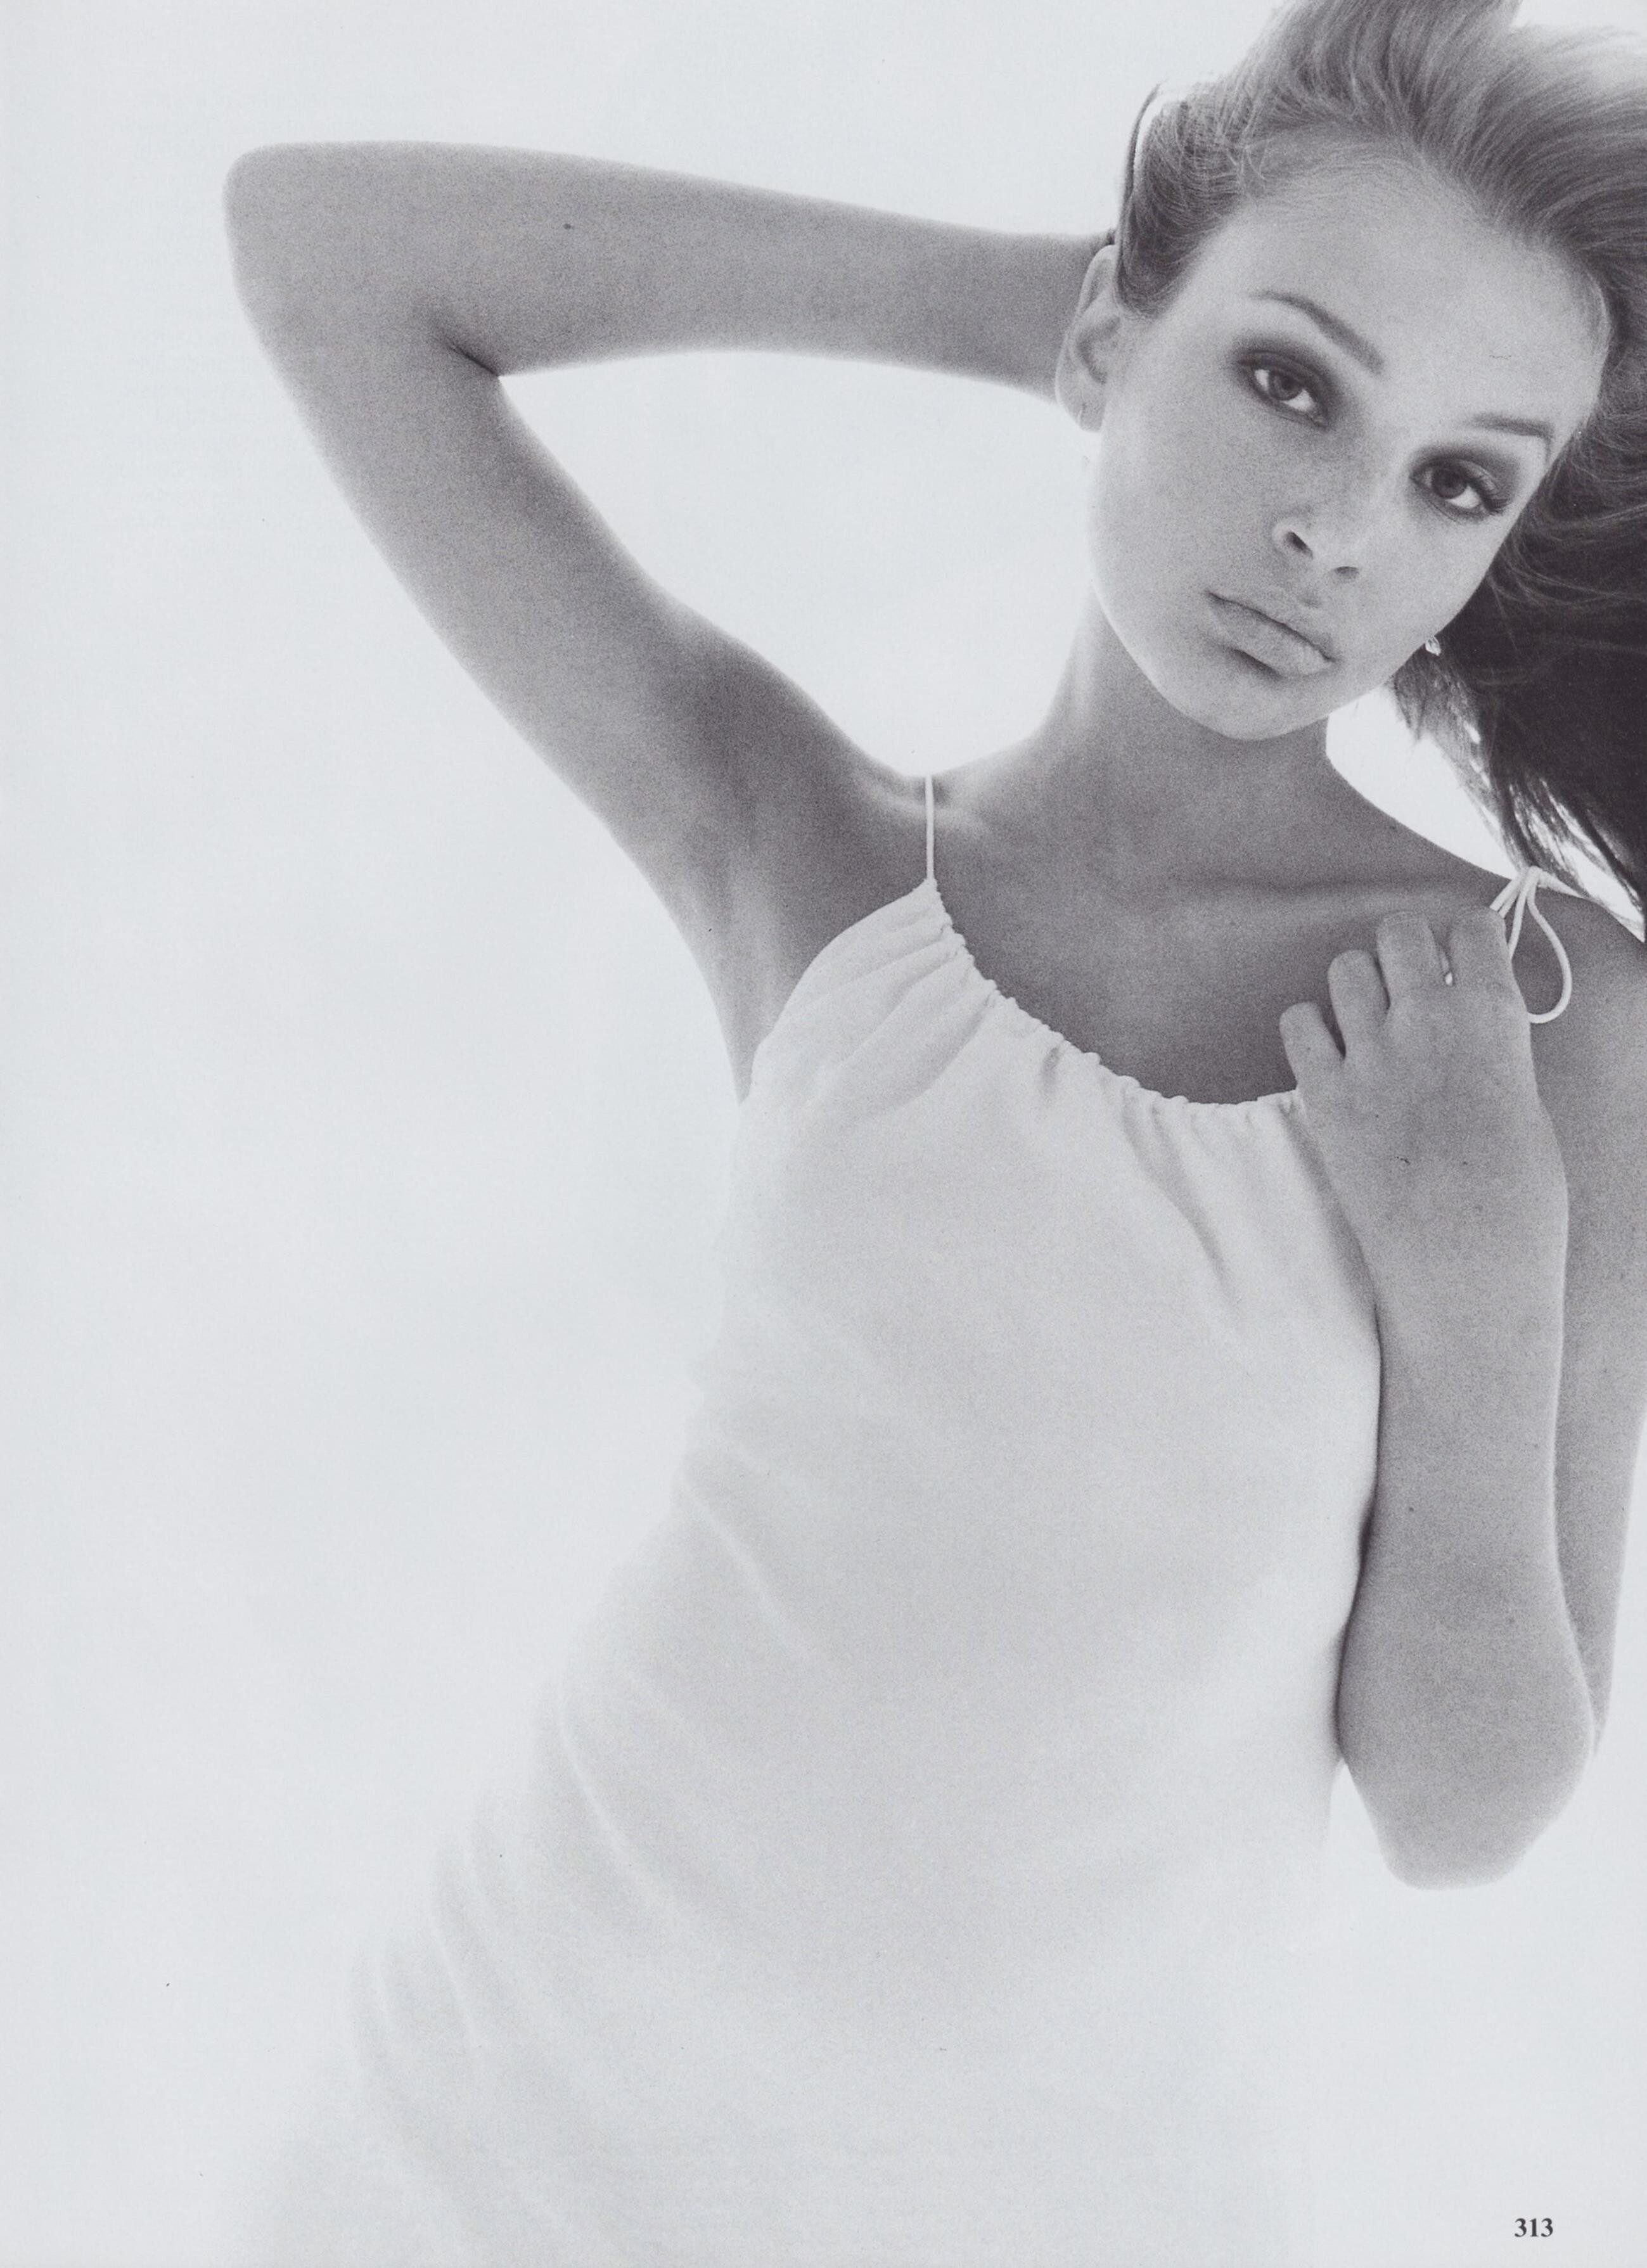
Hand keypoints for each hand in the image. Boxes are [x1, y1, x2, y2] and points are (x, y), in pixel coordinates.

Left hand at [1278, 907, 1568, 1319]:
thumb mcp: (1524, 1104)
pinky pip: (1297, 1023)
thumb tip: (1470, 1030)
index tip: (1458, 959)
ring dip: (1357, 988)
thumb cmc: (1512, 1197)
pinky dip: (1308, 1030)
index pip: (1472, 928)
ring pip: (1345, 968)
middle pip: (1399, 931)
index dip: (1463, 941)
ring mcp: (1371, 1054)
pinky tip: (1328, 1055)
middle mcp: (1429, 1019)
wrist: (1463, 1258)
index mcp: (1493, 1016)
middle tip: (1408, 987)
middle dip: (1403, 952)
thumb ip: (1490, 1051)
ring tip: (1368, 1024)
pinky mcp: (1325, 1094)